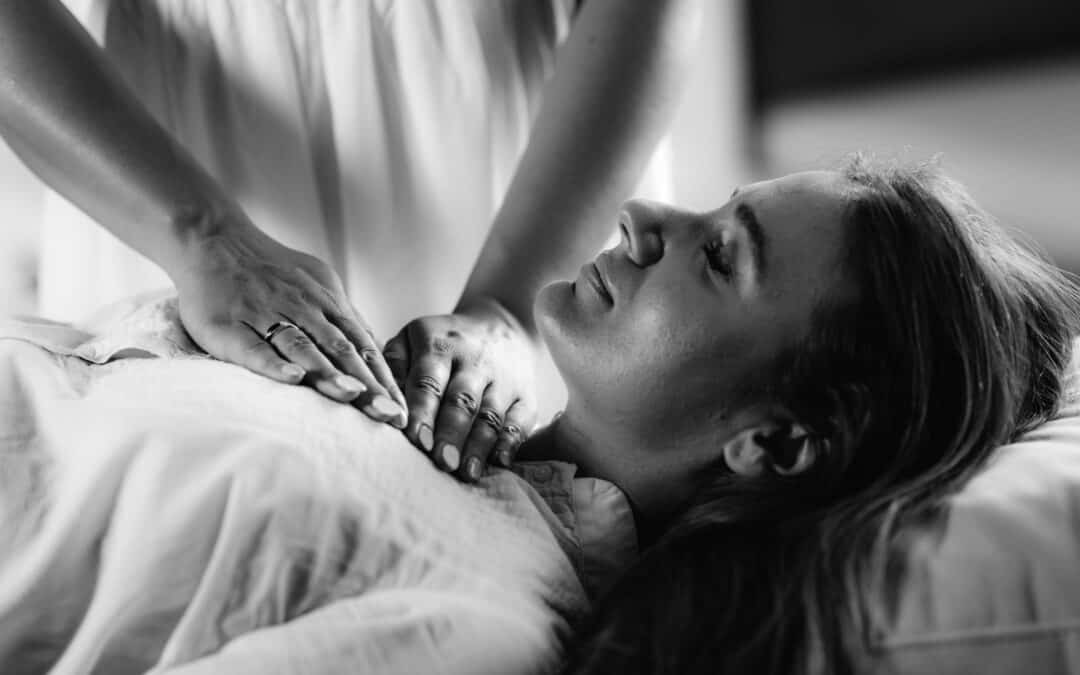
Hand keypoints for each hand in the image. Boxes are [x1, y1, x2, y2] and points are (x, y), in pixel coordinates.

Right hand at [170, 226, 406, 426]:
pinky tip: (294, 379)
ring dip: (330, 373)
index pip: (363, 346)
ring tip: (354, 396)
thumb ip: (344, 319)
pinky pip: (254, 346)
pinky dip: (274, 363)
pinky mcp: (229, 325)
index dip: (384, 380)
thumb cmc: (270, 270)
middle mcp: (303, 308)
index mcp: (327, 302)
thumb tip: (376, 349)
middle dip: (368, 386)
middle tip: (390, 416)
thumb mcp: (318, 284)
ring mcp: (266, 314)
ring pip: (304, 348)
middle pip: (341, 350)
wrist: (213, 239)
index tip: (403, 412)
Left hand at [384, 298, 537, 481]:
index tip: (417, 440)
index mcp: (439, 344)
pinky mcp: (526, 395)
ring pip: (491, 414)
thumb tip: (382, 408)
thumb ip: (392, 368)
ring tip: (466, 473)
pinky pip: (520, 420)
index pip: (428, 381)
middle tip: (442, 462)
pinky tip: (500, 462)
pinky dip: (512, 442)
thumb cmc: (442, 342)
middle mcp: (474, 360)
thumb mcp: (411, 338)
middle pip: (462, 400)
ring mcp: (503, 378)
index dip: (423, 411)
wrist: (499, 323)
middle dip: (451, 432)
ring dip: (479, 445)